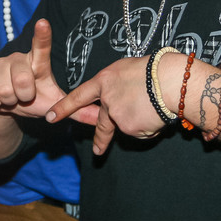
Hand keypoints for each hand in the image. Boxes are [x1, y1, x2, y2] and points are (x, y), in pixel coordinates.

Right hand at [0, 19, 83, 120]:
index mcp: (37, 63)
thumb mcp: (53, 103)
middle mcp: (18, 58)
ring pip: (5, 91)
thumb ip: (76, 110)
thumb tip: (102, 117)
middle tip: (23, 96)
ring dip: (8, 101)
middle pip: (23, 82)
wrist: (2, 104)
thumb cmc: (32, 98)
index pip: (41, 47)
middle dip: (24, 97)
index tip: (43, 22)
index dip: (42, 35)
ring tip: (10, 96)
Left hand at [47, 55, 162, 153]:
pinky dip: (150, 126)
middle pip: (102, 123)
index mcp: (105, 81)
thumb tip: (118, 95)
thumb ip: (116, 85)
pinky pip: (142, 131)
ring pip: (128, 126)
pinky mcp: (130, 128)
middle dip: (100, 139)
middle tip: (97, 151)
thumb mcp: (128, 69)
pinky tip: (157, 113)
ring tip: (155, 105)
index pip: (79, 96)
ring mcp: (117, 116)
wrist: (171, 81)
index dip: (64, 107)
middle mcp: (107, 100)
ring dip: (141, 121)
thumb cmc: (155, 70)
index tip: (50, 116)